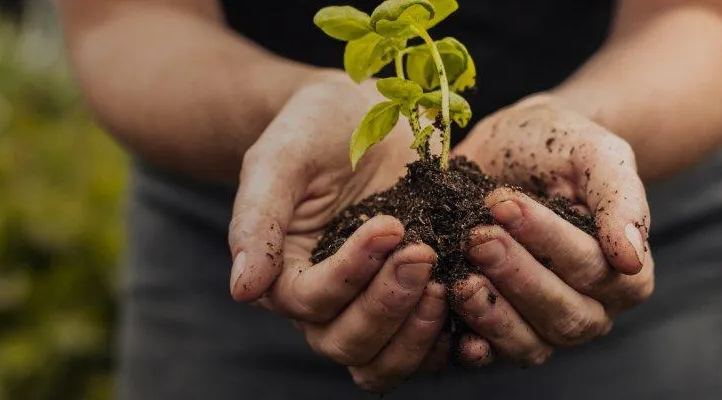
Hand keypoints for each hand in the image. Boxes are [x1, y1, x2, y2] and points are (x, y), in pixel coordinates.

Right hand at [227, 72, 450, 391]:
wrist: (363, 113)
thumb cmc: (312, 129)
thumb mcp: (278, 159)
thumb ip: (256, 220)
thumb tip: (243, 290)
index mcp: (285, 276)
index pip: (311, 302)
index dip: (350, 274)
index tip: (389, 225)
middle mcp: (328, 306)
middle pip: (349, 344)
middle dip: (388, 306)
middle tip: (422, 253)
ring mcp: (375, 309)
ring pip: (388, 361)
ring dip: (419, 333)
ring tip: (450, 282)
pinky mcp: (420, 303)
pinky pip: (435, 347)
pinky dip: (456, 338)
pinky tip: (478, 300)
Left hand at [447, 95, 655, 365]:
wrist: (513, 145)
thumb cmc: (562, 146)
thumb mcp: (596, 153)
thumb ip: (621, 199)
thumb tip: (630, 258)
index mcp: (627, 273)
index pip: (594, 269)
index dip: (550, 241)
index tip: (506, 206)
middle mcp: (592, 309)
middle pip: (564, 314)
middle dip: (517, 276)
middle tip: (478, 238)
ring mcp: (545, 327)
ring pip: (529, 343)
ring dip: (492, 313)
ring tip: (458, 277)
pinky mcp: (501, 333)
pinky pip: (490, 353)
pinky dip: (469, 341)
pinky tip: (446, 317)